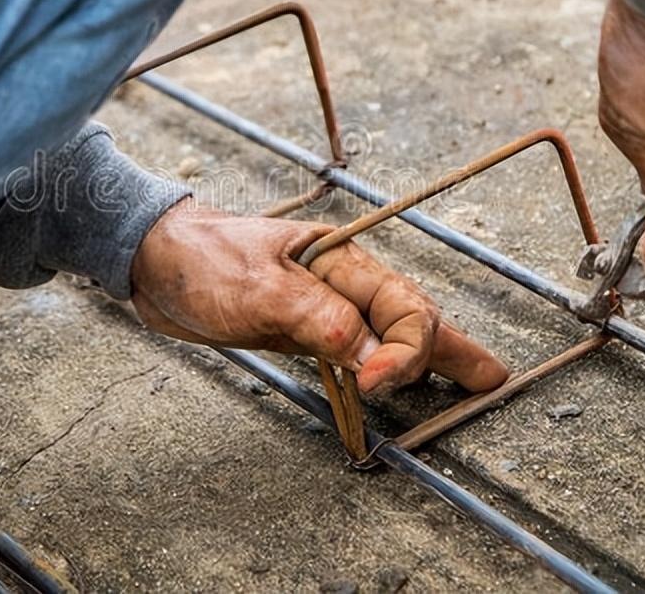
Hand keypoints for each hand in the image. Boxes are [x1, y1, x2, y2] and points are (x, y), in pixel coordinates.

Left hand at [130, 199, 508, 393]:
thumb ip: (320, 320)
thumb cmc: (201, 260)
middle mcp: (341, 283)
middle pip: (411, 318)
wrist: (152, 260)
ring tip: (472, 379)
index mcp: (341, 260)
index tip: (375, 383)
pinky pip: (355, 351)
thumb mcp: (260, 290)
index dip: (402, 351)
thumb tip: (374, 356)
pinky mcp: (300, 330)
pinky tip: (396, 383)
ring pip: (389, 335)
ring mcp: (323, 307)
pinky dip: (384, 368)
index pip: (400, 309)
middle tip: (492, 380)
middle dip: (451, 350)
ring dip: (429, 359)